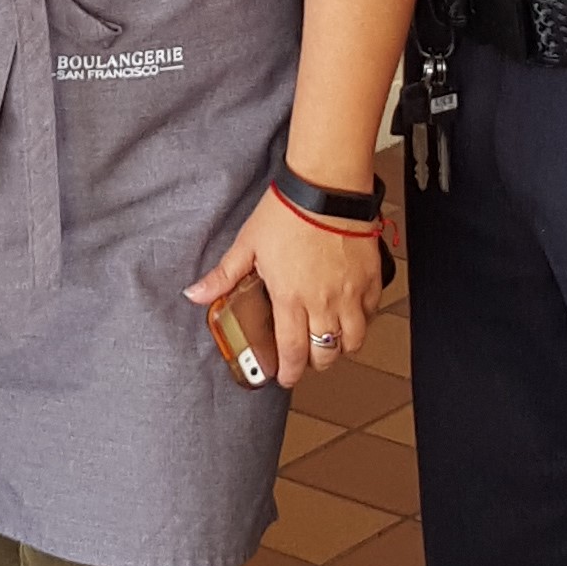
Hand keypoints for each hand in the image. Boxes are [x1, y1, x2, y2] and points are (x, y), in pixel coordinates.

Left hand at [189, 185, 390, 387]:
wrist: (326, 187)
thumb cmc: (287, 212)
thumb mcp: (248, 244)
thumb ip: (223, 276)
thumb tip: (195, 294)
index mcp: (290, 298)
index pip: (292, 353)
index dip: (289, 373)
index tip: (284, 378)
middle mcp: (323, 302)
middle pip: (326, 354)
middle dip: (314, 363)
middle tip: (305, 358)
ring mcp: (351, 293)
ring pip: (353, 341)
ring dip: (340, 347)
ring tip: (329, 340)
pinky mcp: (371, 280)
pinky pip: (372, 314)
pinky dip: (361, 321)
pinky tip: (350, 314)